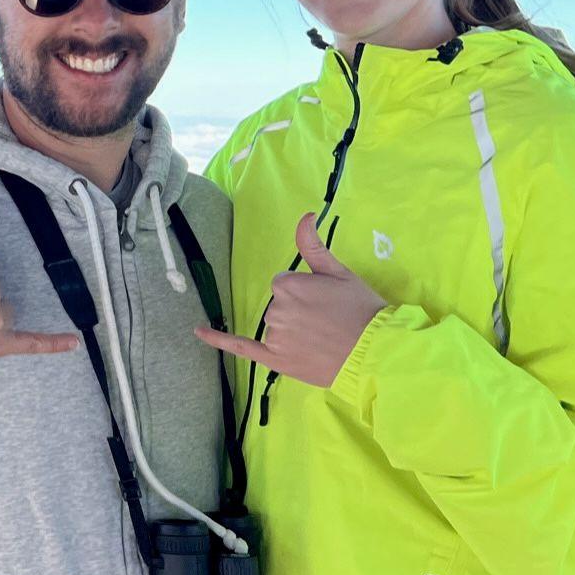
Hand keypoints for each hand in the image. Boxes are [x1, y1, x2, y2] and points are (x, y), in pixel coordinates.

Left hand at [196, 213, 386, 388]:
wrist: (376, 352)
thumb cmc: (360, 309)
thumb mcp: (339, 272)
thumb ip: (313, 245)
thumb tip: (304, 215)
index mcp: (288, 285)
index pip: (284, 284)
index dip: (305, 292)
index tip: (325, 302)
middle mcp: (276, 310)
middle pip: (278, 304)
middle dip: (299, 310)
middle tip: (327, 321)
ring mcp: (274, 336)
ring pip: (274, 325)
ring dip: (291, 330)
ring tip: (322, 338)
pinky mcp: (274, 360)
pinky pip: (240, 347)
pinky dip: (218, 339)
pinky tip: (198, 330)